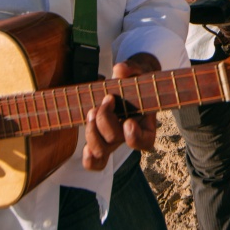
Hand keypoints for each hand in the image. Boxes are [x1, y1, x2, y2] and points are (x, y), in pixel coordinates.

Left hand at [82, 53, 160, 170]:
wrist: (125, 82)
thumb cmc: (135, 78)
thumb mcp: (138, 70)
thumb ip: (132, 68)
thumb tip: (120, 69)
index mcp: (145, 123)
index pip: (145, 141)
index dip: (135, 137)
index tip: (128, 122)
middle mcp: (128, 136)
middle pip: (115, 140)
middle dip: (105, 120)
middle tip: (106, 100)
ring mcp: (113, 140)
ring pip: (101, 151)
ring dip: (92, 132)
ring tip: (92, 111)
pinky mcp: (100, 141)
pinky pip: (94, 161)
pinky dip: (89, 158)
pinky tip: (84, 147)